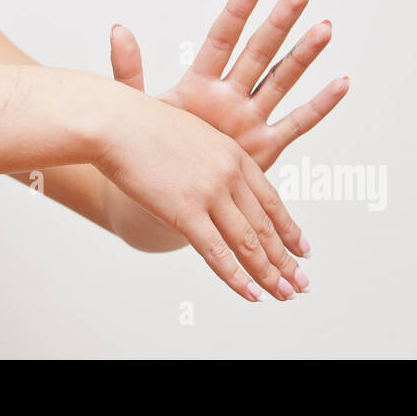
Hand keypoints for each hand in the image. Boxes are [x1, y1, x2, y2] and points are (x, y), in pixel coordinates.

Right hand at [91, 83, 310, 301]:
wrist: (114, 120)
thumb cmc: (139, 124)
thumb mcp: (188, 135)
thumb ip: (205, 160)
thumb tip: (208, 182)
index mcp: (232, 153)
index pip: (270, 199)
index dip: (288, 227)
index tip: (302, 248)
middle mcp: (228, 173)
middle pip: (265, 225)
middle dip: (286, 259)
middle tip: (302, 283)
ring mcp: (209, 193)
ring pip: (248, 243)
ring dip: (270, 274)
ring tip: (285, 295)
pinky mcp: (184, 211)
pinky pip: (216, 253)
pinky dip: (237, 278)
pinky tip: (252, 294)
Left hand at [110, 0, 348, 172]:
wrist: (162, 195)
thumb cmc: (149, 148)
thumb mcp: (138, 109)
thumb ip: (129, 71)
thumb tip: (117, 29)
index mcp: (199, 83)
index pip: (222, 38)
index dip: (238, 10)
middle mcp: (229, 95)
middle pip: (259, 51)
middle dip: (280, 21)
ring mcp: (249, 119)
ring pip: (282, 80)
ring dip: (303, 55)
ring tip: (324, 28)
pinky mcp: (264, 147)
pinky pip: (297, 123)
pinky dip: (319, 106)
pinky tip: (341, 82)